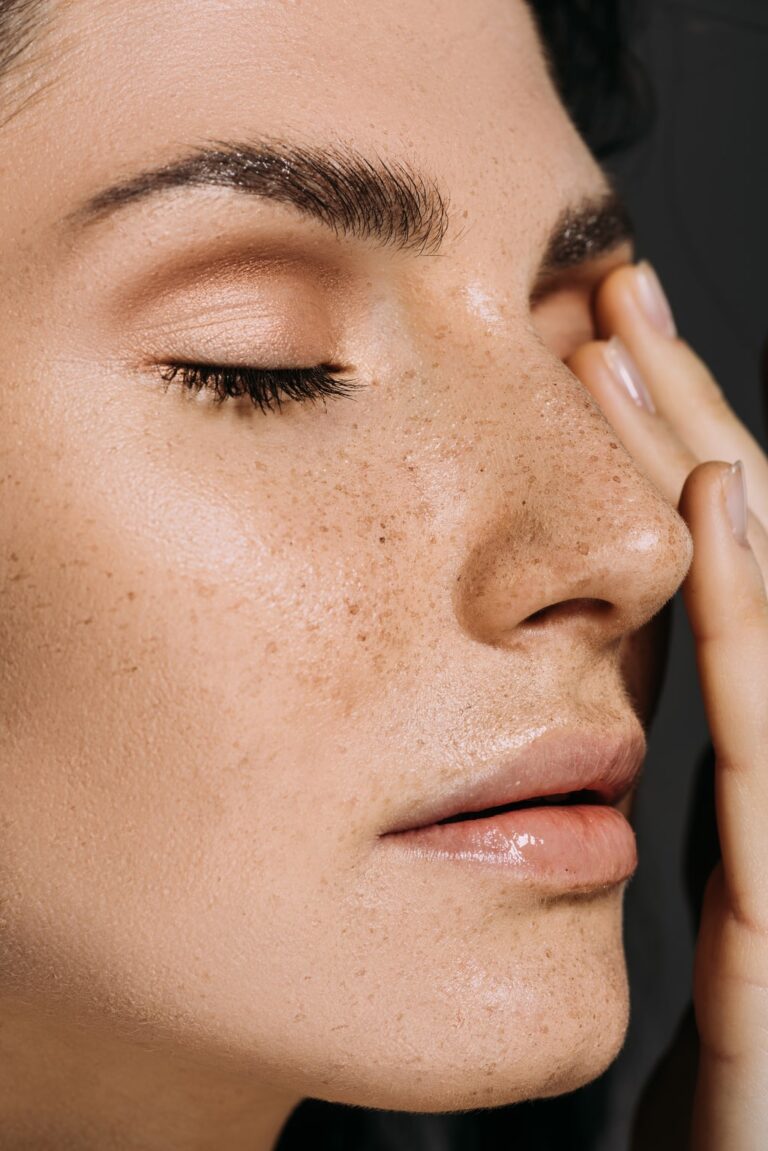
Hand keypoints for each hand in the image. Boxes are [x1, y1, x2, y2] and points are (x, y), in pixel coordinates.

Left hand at [568, 260, 767, 1149]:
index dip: (652, 456)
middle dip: (675, 421)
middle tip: (612, 294)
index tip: (588, 340)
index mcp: (732, 783)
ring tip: (642, 343)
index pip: (694, 587)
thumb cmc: (700, 1085)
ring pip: (761, 619)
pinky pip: (767, 732)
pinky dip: (747, 608)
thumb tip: (553, 707)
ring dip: (704, 470)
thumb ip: (587, 812)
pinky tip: (718, 499)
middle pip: (730, 569)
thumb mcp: (633, 916)